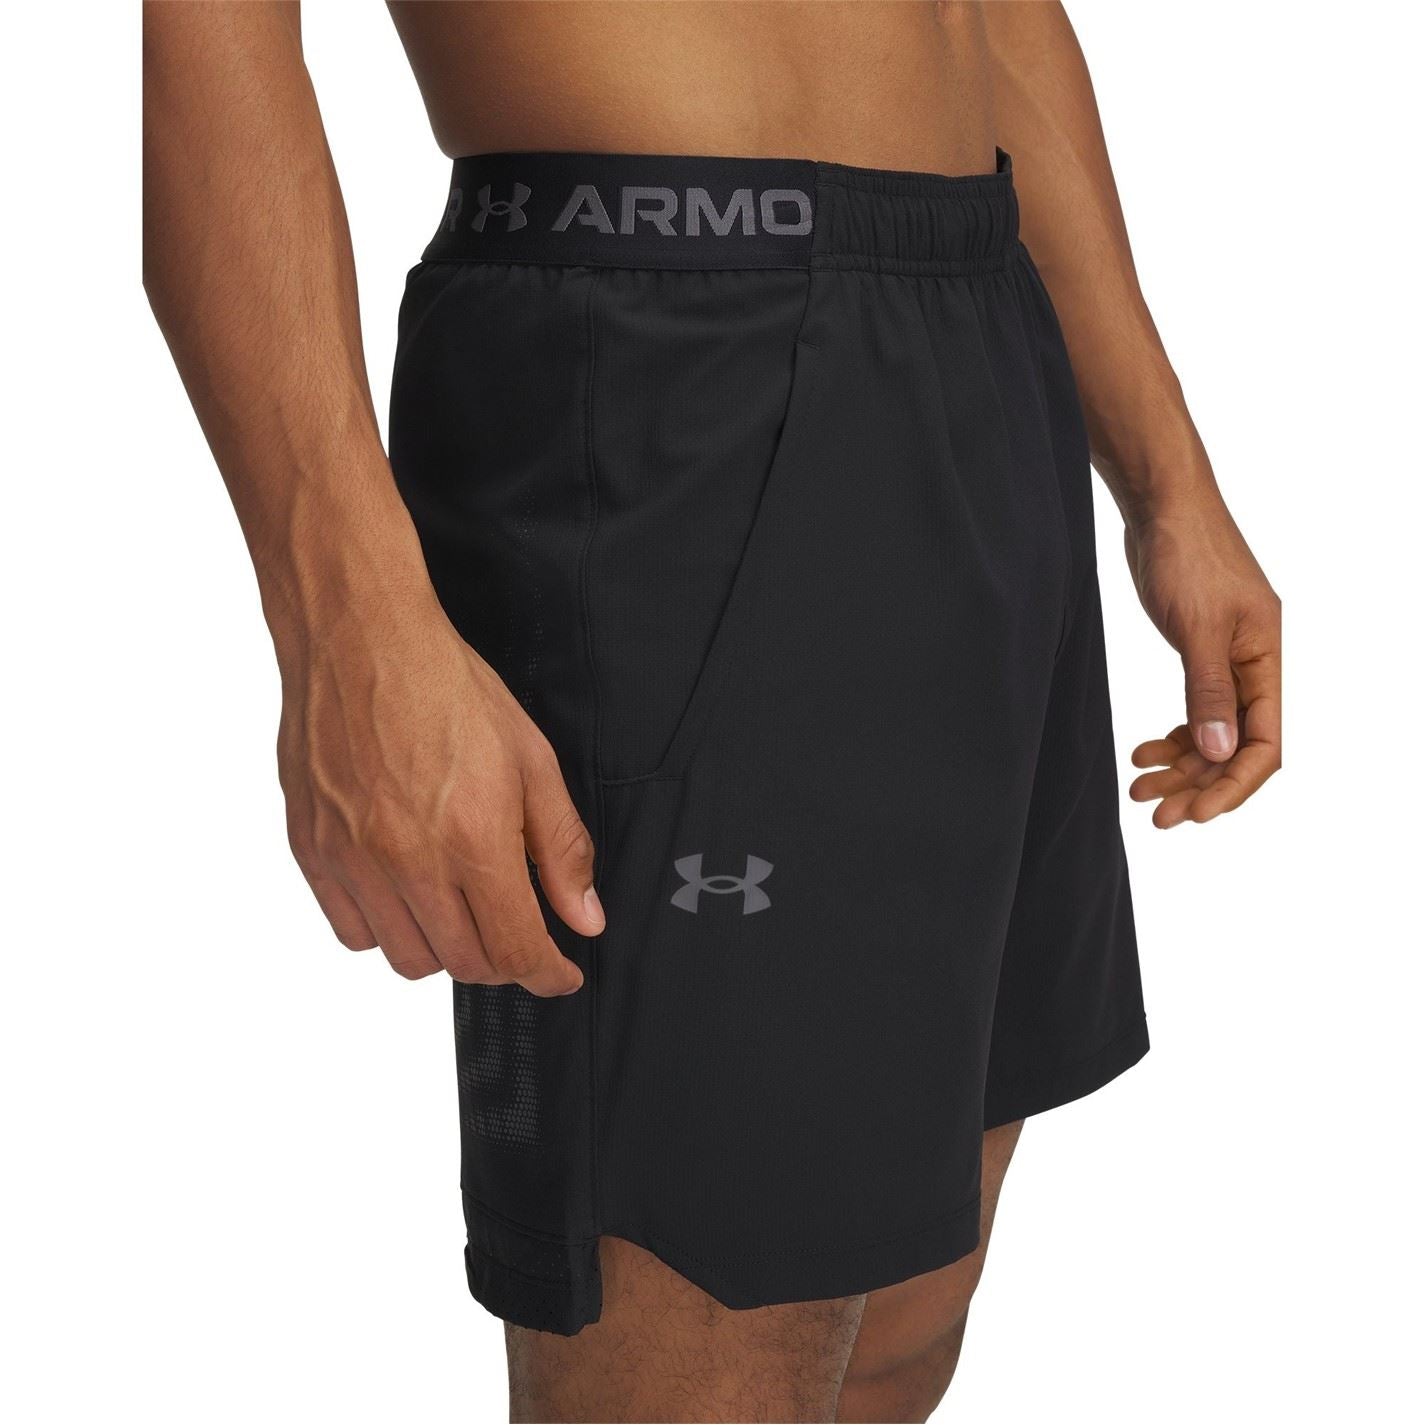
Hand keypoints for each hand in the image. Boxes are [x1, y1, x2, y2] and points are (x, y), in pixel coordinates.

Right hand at [276, 600, 602, 991]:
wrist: (359, 638)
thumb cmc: (446, 688)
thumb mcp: (531, 761)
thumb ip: (562, 848)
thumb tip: (585, 915)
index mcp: (472, 838)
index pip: (515, 949)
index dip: (546, 973)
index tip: (559, 973)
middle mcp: (408, 860)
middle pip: (464, 963)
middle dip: (503, 960)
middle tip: (516, 932)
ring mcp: (353, 860)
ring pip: (405, 958)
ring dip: (444, 948)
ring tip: (459, 908)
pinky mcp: (312, 851)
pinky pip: (351, 931)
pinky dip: (385, 928)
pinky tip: (406, 892)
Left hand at [1122, 497, 1280, 827]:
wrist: (1162, 506)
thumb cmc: (1185, 554)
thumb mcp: (1196, 629)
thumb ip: (1208, 692)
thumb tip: (1222, 752)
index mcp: (1268, 659)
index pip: (1266, 743)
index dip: (1234, 784)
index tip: (1196, 814)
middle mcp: (1255, 664)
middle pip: (1236, 746)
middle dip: (1199, 783)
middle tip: (1156, 813)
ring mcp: (1227, 659)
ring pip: (1213, 731)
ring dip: (1181, 765)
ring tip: (1139, 787)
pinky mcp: (1200, 652)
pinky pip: (1195, 710)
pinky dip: (1173, 735)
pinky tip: (1144, 751)